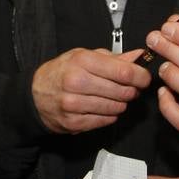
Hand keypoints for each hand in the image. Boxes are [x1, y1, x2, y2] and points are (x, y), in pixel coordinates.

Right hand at [32, 48, 150, 133]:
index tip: (144, 78)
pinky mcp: (73, 122)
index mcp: (82, 61)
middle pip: (122, 91)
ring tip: (115, 98)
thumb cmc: (61, 72)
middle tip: (130, 88)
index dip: (140, 76)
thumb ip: (114, 58)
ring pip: (116, 108)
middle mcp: (76, 82)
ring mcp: (74, 104)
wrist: (34, 94)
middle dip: (132, 91)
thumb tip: (139, 56)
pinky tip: (103, 107)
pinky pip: (105, 120)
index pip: (124, 72)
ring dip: (121, 104)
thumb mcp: (84, 56)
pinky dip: (110, 115)